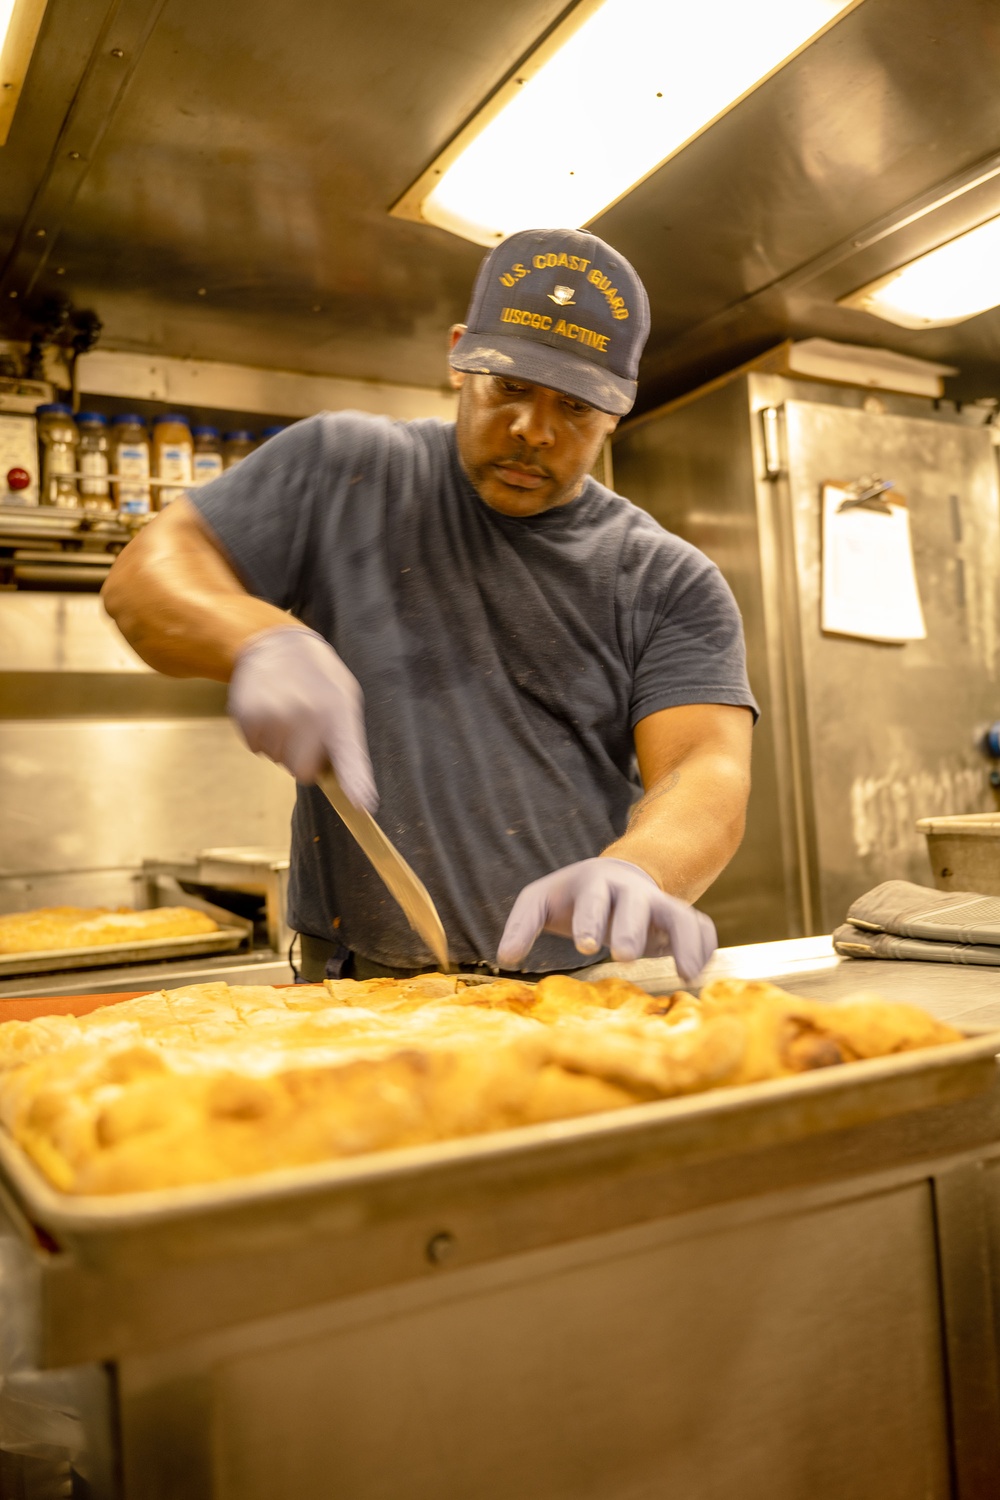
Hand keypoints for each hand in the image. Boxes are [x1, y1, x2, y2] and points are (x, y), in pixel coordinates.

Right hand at [228, 627, 377, 810]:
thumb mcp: (344, 701)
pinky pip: (256, 748)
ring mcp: (275, 716)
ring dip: (281, 744)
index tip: (361, 804)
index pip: (349, 756)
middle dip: (303, 758)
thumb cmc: (317, 679)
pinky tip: (268, 710)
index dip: (355, 783)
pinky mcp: (247, 716)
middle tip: (304, 728)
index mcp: (338, 712)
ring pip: (277, 759)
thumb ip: (348, 744)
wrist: (275, 643)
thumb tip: (359, 796)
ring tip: (286, 711)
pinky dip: (261, 735)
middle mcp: (307, 715)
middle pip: (302, 771)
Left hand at [497, 857, 716, 982]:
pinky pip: (700, 925)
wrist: (616, 876)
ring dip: (683, 940)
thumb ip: (522, 925)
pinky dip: (704, 945)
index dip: (590, 919)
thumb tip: (505, 959)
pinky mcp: (678, 918)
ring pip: (678, 913)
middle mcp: (630, 890)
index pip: (593, 898)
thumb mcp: (542, 901)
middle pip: (636, 904)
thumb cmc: (572, 896)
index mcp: (594, 883)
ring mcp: (658, 903)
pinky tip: (699, 972)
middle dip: (631, 928)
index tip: (586, 945)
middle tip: (624, 955)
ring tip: (685, 972)